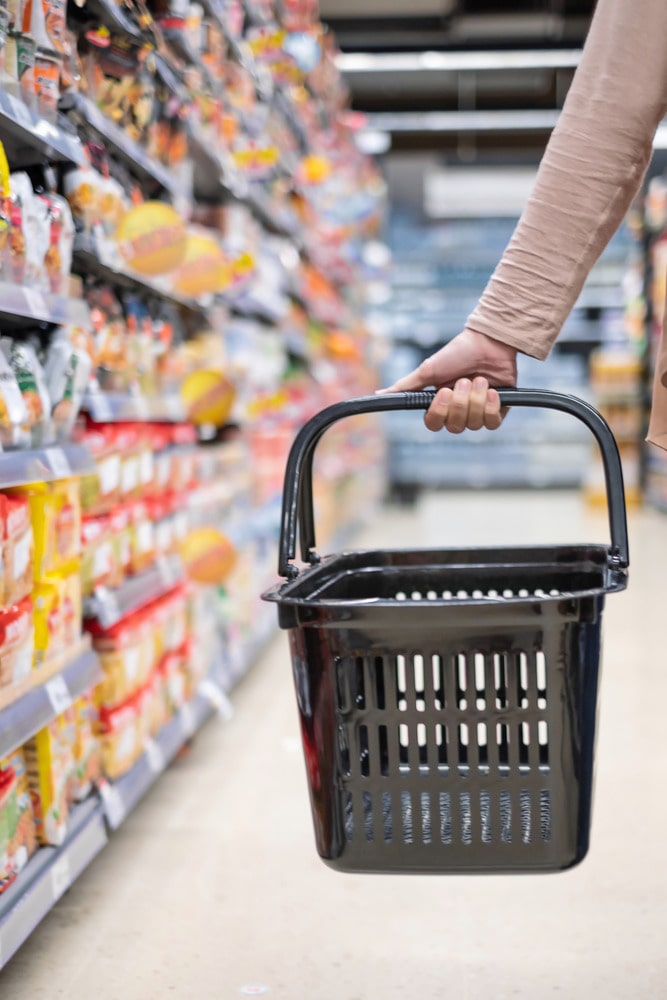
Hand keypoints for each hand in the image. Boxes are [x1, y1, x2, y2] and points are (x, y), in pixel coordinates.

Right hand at [379, 329, 517, 432]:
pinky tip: (492, 390)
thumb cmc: (456, 354)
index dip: (440, 412)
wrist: (488, 342)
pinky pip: (492, 423)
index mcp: (440, 405)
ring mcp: (477, 413)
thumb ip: (405, 386)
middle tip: (464, 380)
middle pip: (455, 427)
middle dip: (460, 403)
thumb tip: (378, 394)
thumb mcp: (428, 370)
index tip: (444, 392)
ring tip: (479, 379)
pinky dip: (491, 407)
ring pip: (474, 425)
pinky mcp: (497, 410)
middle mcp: (457, 412)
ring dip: (476, 400)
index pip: (434, 424)